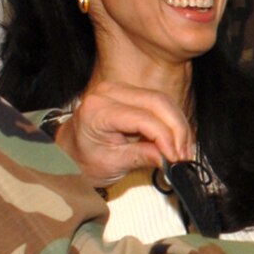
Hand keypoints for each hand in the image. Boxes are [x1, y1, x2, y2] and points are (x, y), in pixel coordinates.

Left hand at [58, 79, 192, 183]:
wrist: (68, 152)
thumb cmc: (82, 160)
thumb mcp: (111, 164)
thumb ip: (143, 157)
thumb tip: (171, 159)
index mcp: (98, 110)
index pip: (144, 118)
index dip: (166, 138)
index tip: (177, 159)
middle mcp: (109, 92)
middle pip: (158, 102)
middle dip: (178, 129)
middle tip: (185, 155)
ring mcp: (119, 89)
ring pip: (163, 101)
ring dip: (178, 126)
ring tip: (183, 151)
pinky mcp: (129, 93)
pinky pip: (158, 103)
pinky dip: (171, 121)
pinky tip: (176, 140)